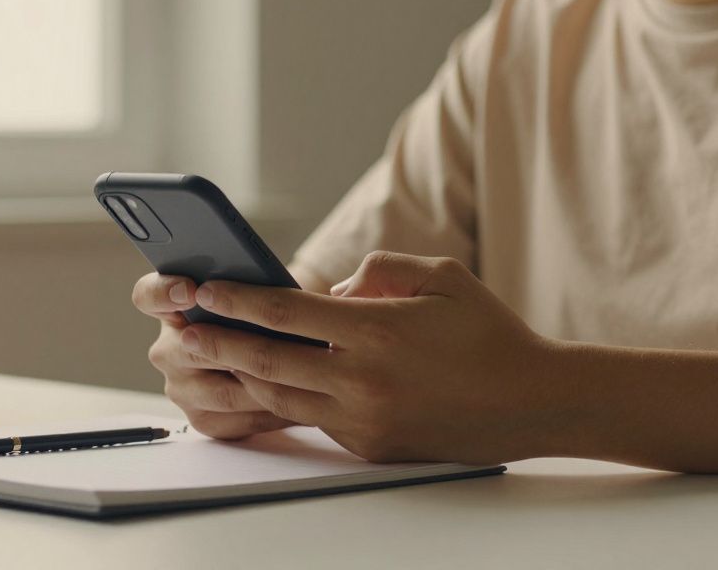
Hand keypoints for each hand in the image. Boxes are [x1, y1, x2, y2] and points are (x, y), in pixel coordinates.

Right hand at [132, 272, 295, 438]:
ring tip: (297, 372)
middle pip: (188, 350)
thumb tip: (262, 288)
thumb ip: (248, 287)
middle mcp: (168, 350)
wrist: (283, 348)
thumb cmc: (266, 312)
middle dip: (231, 347)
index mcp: (171, 308)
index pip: (149, 295)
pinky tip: (299, 396)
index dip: (164, 292)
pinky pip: (238, 421)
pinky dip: (271, 410)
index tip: (191, 290)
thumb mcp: (257, 290)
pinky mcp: (204, 420)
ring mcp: (182, 388)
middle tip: (264, 342)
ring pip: (221, 392)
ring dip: (261, 383)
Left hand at [183, 251, 559, 463]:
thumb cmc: (490, 333)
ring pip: (282, 397)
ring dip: (242, 375)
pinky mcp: (371, 447)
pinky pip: (316, 418)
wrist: (534, 403)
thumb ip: (378, 270)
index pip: (286, 312)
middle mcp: (362, 380)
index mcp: (377, 331)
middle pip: (267, 361)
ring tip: (212, 355)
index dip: (238, 299)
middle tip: (182, 329)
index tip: (204, 288)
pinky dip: (289, 398)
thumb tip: (332, 289)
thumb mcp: (442, 276)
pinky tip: (269, 381)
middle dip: (219, 342)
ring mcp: (365, 420)